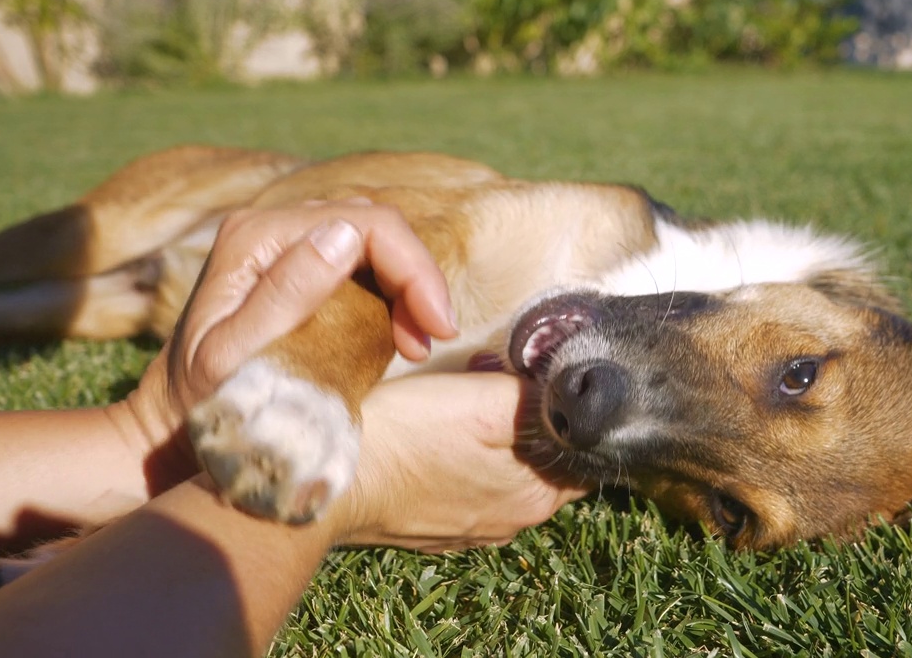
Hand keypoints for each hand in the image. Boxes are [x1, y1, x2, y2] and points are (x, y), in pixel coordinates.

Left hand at [115, 199, 457, 489]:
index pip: (364, 222)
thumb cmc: (199, 402)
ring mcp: (290, 247)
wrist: (172, 424)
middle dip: (418, 278)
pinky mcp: (304, 271)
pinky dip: (395, 298)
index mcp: (257, 238)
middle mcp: (274, 228)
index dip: (414, 268)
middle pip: (377, 225)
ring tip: (416, 344)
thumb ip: (284, 296)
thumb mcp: (233, 358)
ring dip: (410, 288)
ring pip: (378, 243)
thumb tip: (344, 236)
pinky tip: (399, 339)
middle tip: (433, 339)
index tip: (437, 327)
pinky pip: (368, 266)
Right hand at [330, 372, 588, 551]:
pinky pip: (466, 489)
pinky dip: (464, 463)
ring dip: (498, 443)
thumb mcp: (484, 402)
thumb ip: (540, 401)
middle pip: (545, 465)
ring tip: (468, 404)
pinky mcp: (431, 528)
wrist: (327, 482)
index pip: (584, 457)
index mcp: (536, 499)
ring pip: (505, 476)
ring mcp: (469, 530)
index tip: (555, 382)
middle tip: (506, 381)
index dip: (574, 416)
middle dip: (536, 425)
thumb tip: (577, 396)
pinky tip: (438, 438)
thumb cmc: (407, 435)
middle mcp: (510, 524)